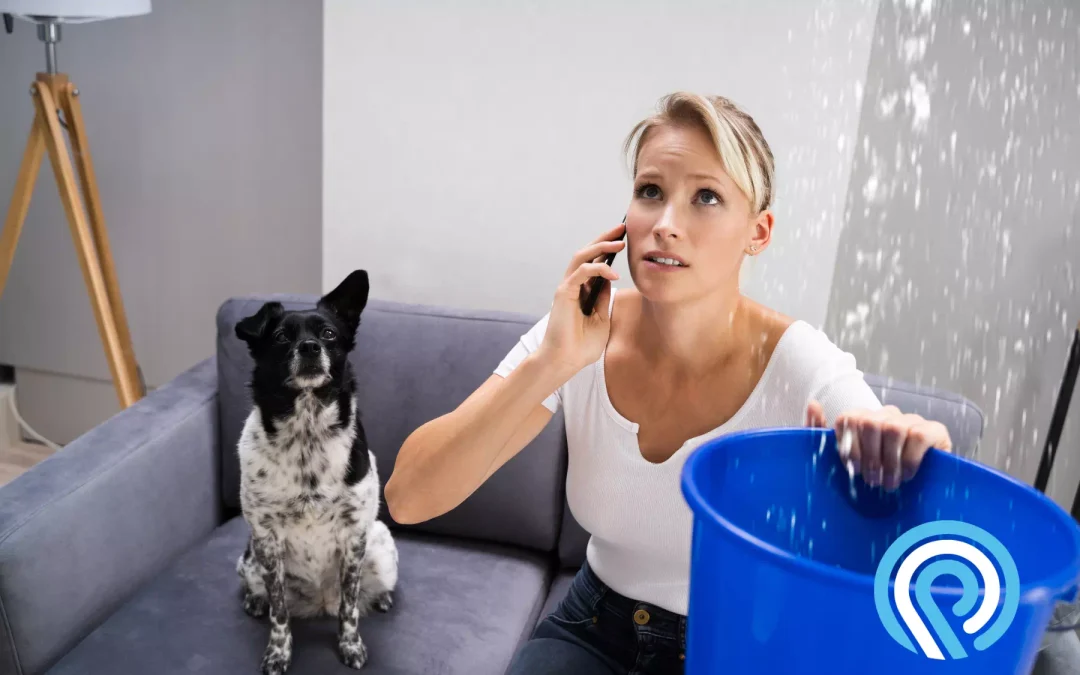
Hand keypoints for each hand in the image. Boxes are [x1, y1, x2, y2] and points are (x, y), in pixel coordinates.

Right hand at [536, 222, 625, 374]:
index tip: (624, 239)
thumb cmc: (581, 346)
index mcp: (581, 291)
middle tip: (622, 228)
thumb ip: (603, 299)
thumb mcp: (602, 319)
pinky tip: (613, 272)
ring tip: (619, 241)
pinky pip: (581, 272)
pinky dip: (597, 268)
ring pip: (582, 256)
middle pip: (587, 253)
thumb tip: (610, 280)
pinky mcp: (563, 293)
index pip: (595, 263)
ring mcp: (566, 287)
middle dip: (605, 239)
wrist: (566, 361)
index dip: (608, 249)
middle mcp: (572, 285)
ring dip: (601, 246)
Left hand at [805, 401, 952, 490]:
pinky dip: (910, 460)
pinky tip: (908, 476)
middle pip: (868, 422)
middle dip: (868, 457)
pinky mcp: (935, 430)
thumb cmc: (876, 479)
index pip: (848, 419)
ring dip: (889, 461)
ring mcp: (912, 420)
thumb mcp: (845, 463)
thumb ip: (822, 435)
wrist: (917, 499)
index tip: (854, 471)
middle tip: (873, 481)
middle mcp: (887, 415)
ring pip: (892, 428)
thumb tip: (813, 404)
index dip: (849, 448)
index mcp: (864, 419)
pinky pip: (918, 435)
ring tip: (889, 483)